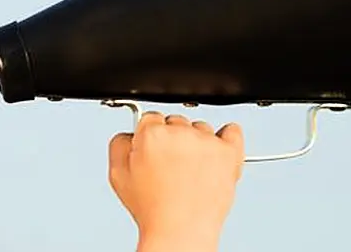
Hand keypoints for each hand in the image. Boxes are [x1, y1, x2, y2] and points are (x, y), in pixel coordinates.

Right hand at [108, 112, 244, 251]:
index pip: (151, 119)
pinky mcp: (228, 152)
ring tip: (191, 172)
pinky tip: (217, 152)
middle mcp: (180, 132)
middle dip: (173, 140)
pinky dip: (227, 138)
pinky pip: (233, 131)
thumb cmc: (152, 209)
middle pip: (176, 122)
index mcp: (151, 133)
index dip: (150, 137)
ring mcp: (206, 141)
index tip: (154, 152)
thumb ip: (119, 144)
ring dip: (197, 143)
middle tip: (171, 166)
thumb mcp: (118, 175)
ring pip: (201, 128)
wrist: (181, 231)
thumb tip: (130, 133)